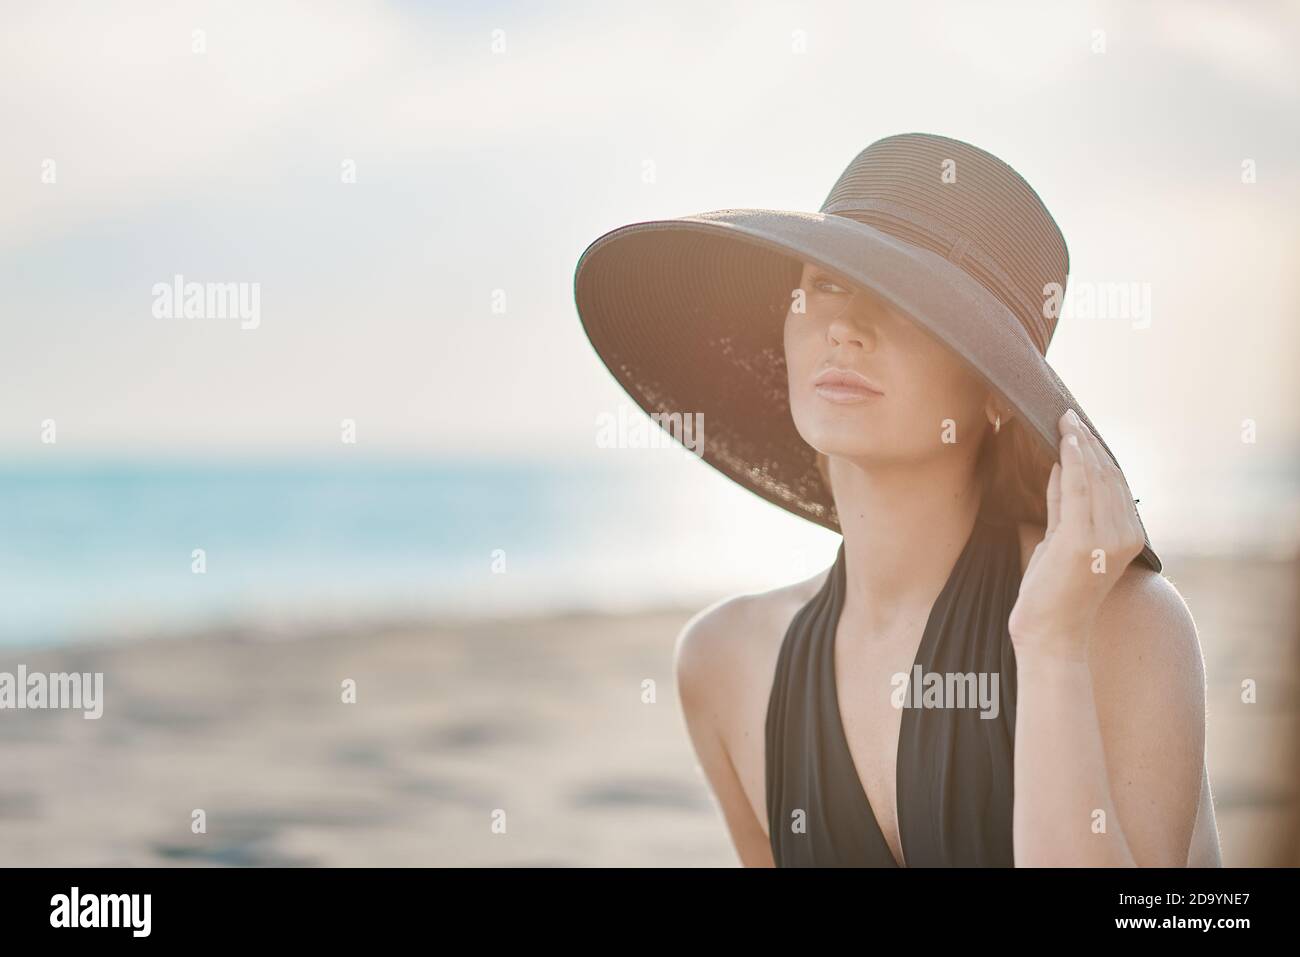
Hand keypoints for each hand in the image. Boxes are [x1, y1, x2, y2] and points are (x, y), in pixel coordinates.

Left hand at [1008, 408, 1145, 659]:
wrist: (1050, 634)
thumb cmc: (1052, 592)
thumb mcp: (1061, 539)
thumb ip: (1065, 505)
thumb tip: (1060, 465)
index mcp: (1129, 537)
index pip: (1115, 482)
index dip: (1097, 452)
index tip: (1079, 427)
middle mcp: (1125, 536)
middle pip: (1108, 475)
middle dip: (1088, 441)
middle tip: (1068, 414)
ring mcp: (1106, 538)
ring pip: (1095, 477)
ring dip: (1079, 444)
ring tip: (1063, 419)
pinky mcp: (1082, 540)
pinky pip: (1079, 489)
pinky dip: (1072, 461)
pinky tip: (1065, 441)